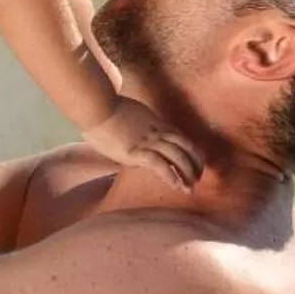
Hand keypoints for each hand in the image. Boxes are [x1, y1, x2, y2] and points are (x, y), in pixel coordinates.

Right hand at [83, 94, 202, 188]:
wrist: (95, 106)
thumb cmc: (102, 109)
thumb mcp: (126, 113)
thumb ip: (134, 122)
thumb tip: (129, 130)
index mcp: (154, 122)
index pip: (179, 137)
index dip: (190, 150)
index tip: (194, 161)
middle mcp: (155, 131)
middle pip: (185, 145)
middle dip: (195, 163)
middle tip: (198, 177)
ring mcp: (147, 141)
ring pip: (177, 156)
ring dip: (187, 172)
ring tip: (191, 187)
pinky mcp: (136, 151)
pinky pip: (159, 165)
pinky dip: (170, 176)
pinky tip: (176, 186)